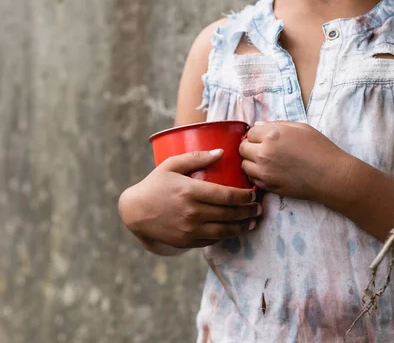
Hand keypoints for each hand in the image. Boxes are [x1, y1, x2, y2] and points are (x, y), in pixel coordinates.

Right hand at [119, 150, 260, 249]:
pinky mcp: (187, 241)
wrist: (135, 211)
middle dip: (248, 211)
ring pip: (224, 230)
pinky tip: (233, 230)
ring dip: (242, 226)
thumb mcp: (171, 165)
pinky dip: (225, 235)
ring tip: (252, 222)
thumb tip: (222, 152)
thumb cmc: (155, 184)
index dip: (244, 196)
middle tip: (258, 208)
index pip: (226, 195)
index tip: (252, 193)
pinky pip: (212, 240)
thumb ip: (196, 157)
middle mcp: (192, 212)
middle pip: (229, 214)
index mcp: (190, 191)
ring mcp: (190, 229)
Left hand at [239, 121, 349, 199]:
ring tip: (265, 161)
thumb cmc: (320, 148)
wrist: (331, 175)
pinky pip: (252, 179)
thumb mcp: (301, 128)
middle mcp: (264, 153)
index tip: (264, 138)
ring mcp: (264, 171)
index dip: (257, 134)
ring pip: (244, 165)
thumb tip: (258, 126)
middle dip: (250, 146)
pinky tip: (269, 171)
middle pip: (242, 148)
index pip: (250, 133)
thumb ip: (276, 125)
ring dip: (251, 161)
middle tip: (262, 148)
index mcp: (272, 135)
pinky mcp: (268, 186)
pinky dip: (256, 174)